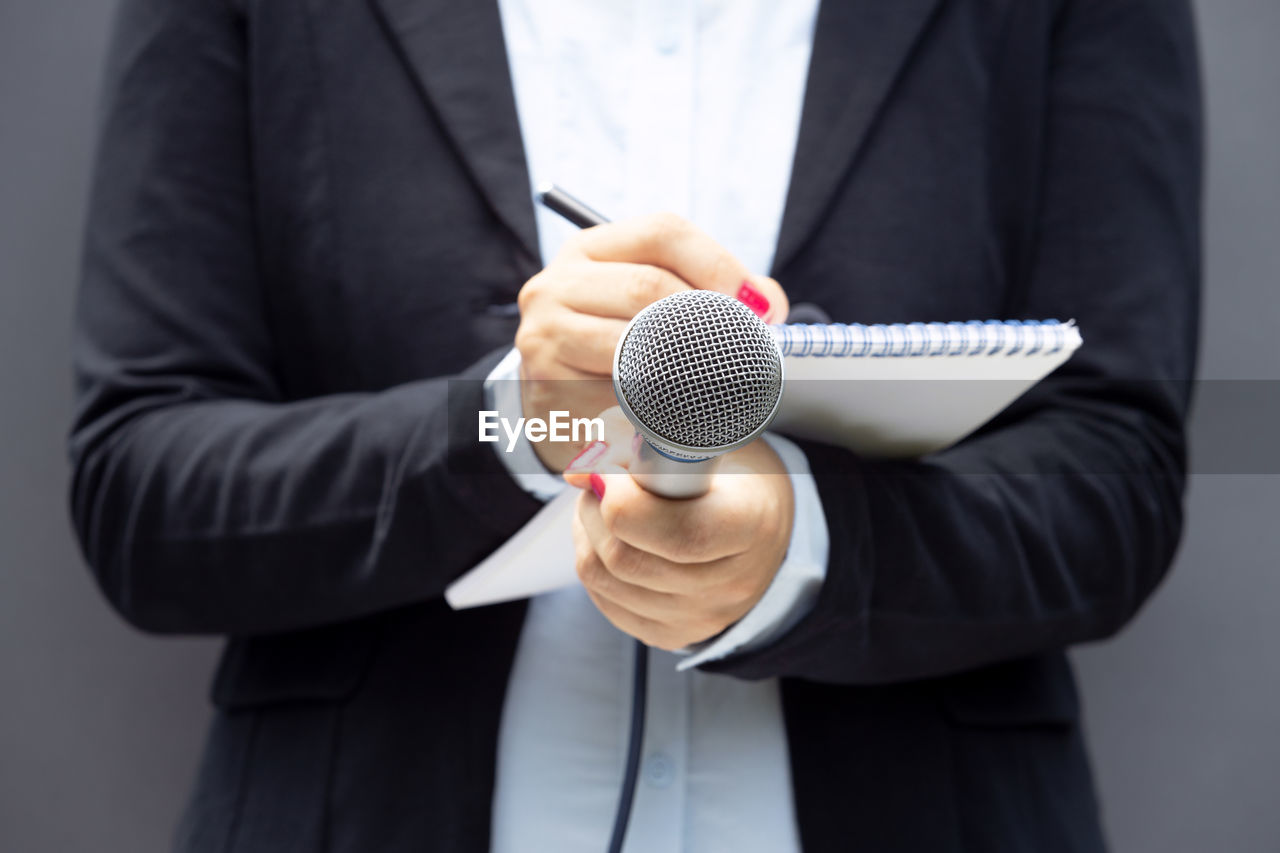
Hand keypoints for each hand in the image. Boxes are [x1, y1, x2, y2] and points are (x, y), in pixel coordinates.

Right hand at [514, 212, 787, 471]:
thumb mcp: (648, 302)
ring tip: (722, 379)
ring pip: (634, 343)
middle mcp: (557, 284)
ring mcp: (545, 334)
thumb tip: (767, 305)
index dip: (719, 265)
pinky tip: (675, 410)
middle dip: (710, 318)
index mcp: (589, 250)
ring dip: (689, 365)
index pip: (663, 232)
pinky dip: (656, 404)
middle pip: (648, 285)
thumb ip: (709, 290)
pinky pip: (617, 394)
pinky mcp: (547, 386)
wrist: (556, 401)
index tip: (758, 306)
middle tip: (750, 348)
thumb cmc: (615, 344)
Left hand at [562, 408, 794, 650]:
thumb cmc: (729, 470)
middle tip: (599, 476)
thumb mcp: (701, 437)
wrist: (759, 523)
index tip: (610, 465)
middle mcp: (732, 584)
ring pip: (602, 576)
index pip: (676, 533)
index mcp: (752, 525)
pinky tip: (607, 532)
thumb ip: (641, 438)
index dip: (624, 497)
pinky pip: (602, 598)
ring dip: (586, 529)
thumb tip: (579, 469)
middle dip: (595, 508)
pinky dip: (591, 558)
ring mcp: (701, 617)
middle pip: (626, 557)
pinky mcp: (672, 633)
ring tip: (601, 500)